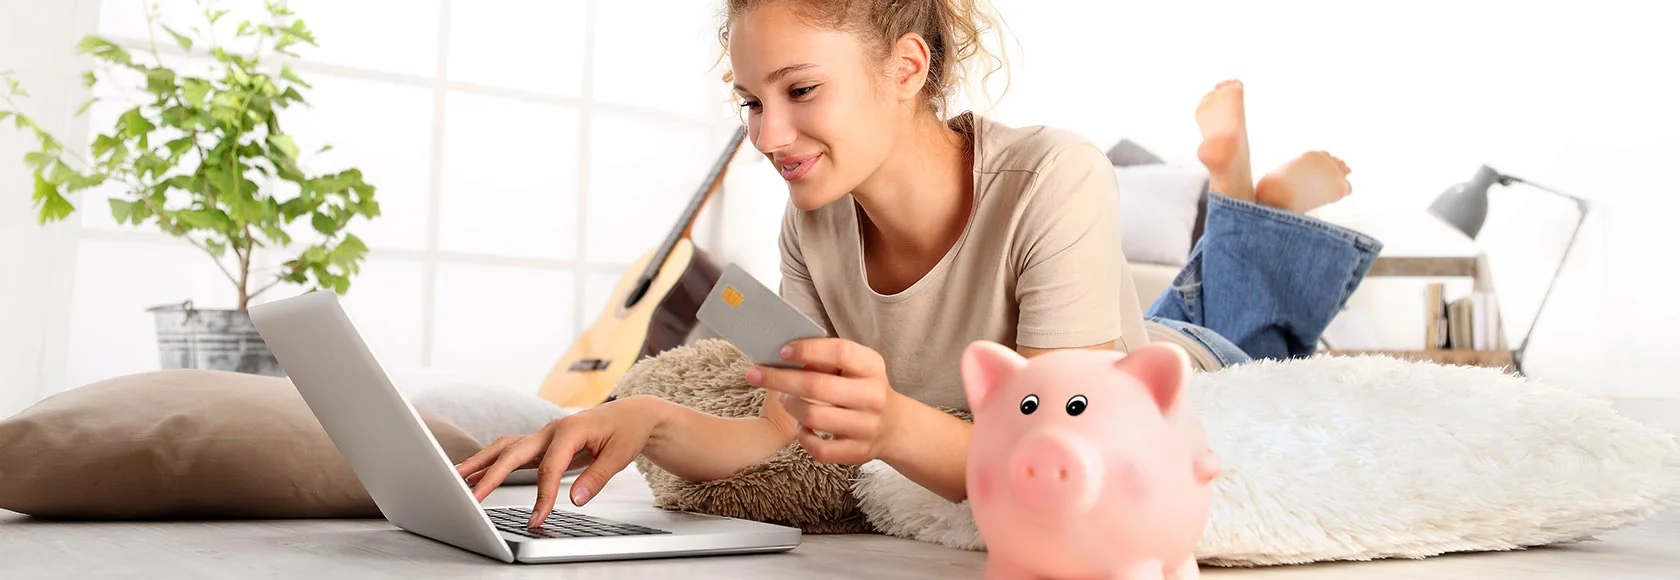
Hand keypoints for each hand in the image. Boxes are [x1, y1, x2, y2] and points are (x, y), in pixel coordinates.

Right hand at [453, 395, 661, 527]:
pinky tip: (476, 475)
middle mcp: (550, 430)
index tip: (537, 519)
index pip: (548, 468)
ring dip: (480, 463)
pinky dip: (492, 463)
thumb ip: (596, 478)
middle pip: (512, 452)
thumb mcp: (620, 456)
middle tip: (471, 497)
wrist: (630, 414)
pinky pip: (511, 452)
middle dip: (490, 475)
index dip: (542, 496)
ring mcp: (543, 435)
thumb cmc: (625, 432)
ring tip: (456, 479)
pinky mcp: (541, 443)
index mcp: (569, 430)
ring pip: (505, 447)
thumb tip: (574, 500)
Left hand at [746, 338, 903, 464]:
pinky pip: (818, 447)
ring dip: (790, 406)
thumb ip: (827, 360)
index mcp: (872, 368)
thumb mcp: (856, 368)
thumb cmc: (862, 388)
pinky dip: (803, 436)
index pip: (839, 352)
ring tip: (785, 399)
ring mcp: (866, 427)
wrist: (894, 427)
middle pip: (816, 386)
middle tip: (756, 374)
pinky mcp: (857, 452)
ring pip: (813, 416)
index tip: (781, 351)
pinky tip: (802, 426)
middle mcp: (873, 396)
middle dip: (779, 378)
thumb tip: (784, 355)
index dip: (807, 350)